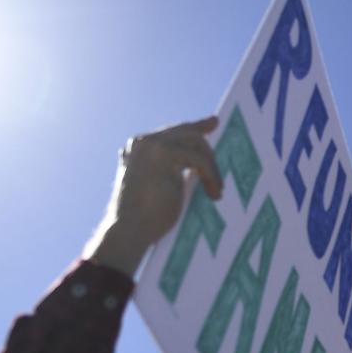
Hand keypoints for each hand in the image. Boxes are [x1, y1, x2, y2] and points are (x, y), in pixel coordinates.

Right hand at [84, 115, 222, 276]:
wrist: (129, 230)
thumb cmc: (145, 219)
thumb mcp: (161, 187)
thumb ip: (174, 171)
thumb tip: (199, 168)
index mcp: (138, 149)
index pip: (172, 133)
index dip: (195, 127)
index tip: (212, 122)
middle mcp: (143, 142)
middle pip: (187, 132)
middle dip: (208, 145)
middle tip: (222, 166)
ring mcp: (151, 145)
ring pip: (196, 143)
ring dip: (212, 169)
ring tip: (216, 192)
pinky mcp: (163, 153)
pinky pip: (199, 158)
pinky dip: (211, 175)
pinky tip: (213, 193)